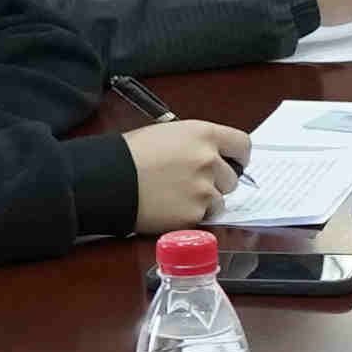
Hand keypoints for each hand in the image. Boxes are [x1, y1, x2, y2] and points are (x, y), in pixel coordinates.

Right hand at [120, 113, 249, 229]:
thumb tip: (214, 156)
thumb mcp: (167, 134)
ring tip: (175, 196)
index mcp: (203, 134)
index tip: (235, 164)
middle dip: (216, 183)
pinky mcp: (194, 214)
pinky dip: (190, 216)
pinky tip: (169, 207)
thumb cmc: (130, 154)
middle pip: (232, 178)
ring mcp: (203, 189)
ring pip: (220, 201)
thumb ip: (196, 144)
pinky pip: (203, 218)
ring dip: (204, 202)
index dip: (239, 157)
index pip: (242, 145)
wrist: (109, 179)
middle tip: (191, 184)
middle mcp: (209, 160)